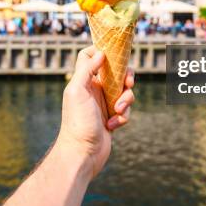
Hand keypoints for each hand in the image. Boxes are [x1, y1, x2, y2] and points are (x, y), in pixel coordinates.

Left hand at [57, 45, 135, 178]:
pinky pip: (126, 110)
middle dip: (126, 77)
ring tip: (117, 111)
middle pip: (116, 72)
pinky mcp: (112, 117)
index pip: (90, 56)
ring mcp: (103, 103)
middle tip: (129, 83)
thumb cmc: (77, 122)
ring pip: (125, 92)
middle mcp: (94, 89)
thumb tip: (100, 53)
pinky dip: (123, 116)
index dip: (102, 51)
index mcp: (84, 80)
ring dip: (126, 101)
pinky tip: (113, 125)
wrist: (82, 153)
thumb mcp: (77, 91)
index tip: (114, 53)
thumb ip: (86, 69)